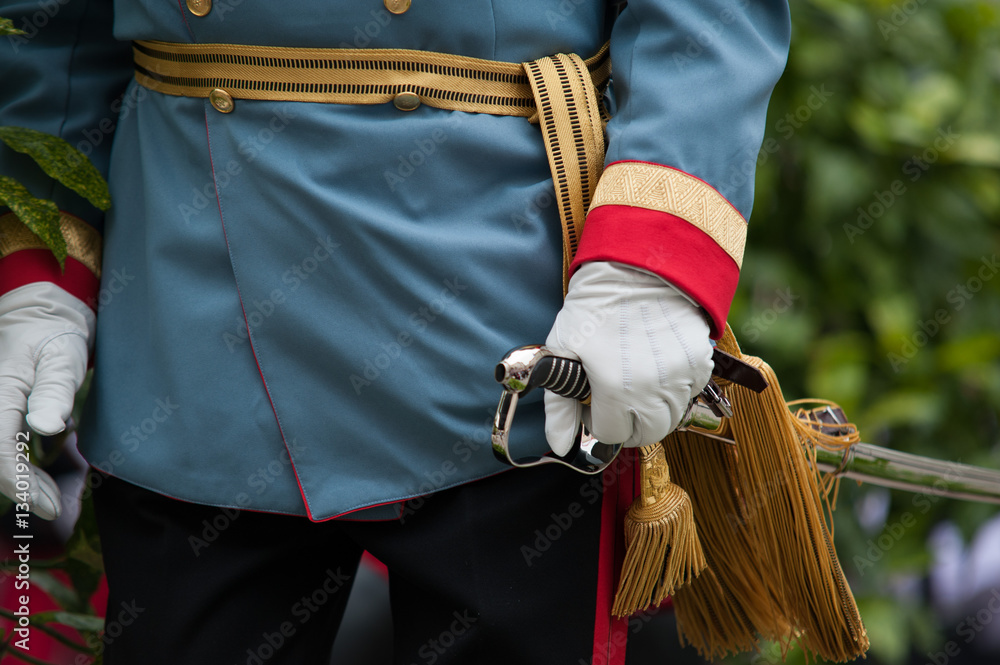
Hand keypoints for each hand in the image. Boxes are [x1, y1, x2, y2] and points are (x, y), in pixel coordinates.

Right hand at [0, 283, 93, 519]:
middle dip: (22, 489)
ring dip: (21, 484)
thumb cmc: (53, 337)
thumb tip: (48, 426)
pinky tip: (41, 485)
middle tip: (56, 506)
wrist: (37, 320)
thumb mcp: (62, 356)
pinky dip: (20, 472)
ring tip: (53, 499)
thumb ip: (55, 388)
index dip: (18, 482)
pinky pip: (2, 451)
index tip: (46, 505)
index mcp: (1, 391)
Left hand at [543, 261, 712, 454]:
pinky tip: (656, 366)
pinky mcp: (700, 363)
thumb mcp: (563, 351)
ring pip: (670, 418)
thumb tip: (560, 444)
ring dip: (652, 409)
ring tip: (634, 381)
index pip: (611, 434)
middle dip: (627, 424)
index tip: (593, 403)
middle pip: (645, 434)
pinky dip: (674, 390)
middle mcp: (654, 391)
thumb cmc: (595, 307)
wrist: (638, 267)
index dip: (597, 421)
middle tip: (615, 401)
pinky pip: (689, 394)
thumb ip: (558, 404)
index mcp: (617, 391)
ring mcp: (681, 378)